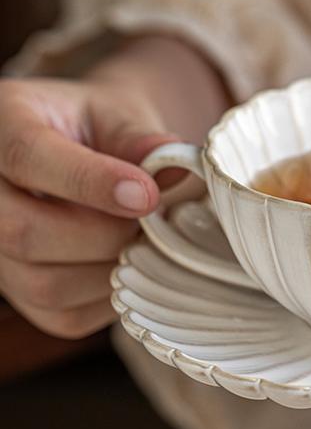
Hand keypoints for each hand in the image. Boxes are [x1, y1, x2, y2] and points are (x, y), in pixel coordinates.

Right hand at [0, 36, 228, 337]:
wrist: (86, 152)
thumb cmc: (101, 129)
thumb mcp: (119, 114)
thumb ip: (140, 138)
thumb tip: (175, 168)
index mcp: (3, 123)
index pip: (26, 156)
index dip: (90, 181)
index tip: (147, 195)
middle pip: (23, 231)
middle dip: (104, 234)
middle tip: (155, 221)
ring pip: (43, 283)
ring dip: (111, 268)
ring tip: (148, 240)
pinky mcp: (20, 294)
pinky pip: (63, 314)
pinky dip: (109, 295)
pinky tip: (130, 263)